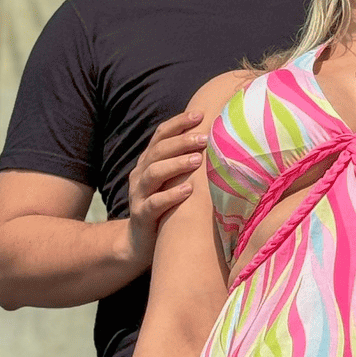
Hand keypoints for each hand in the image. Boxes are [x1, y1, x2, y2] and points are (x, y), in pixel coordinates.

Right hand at [126, 111, 207, 263]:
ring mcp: (138, 194)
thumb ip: (185, 162)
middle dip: (182, 141)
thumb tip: (217, 140)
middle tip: (204, 138)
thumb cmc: (165, 206)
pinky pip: (154, 203)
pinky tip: (188, 191)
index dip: (179, 123)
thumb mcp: (172, 181)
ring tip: (197, 160)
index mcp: (148, 161)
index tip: (200, 114)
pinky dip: (171, 195)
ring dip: (176, 164)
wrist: (138, 242)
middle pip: (158, 150)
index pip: (161, 135)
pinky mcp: (141, 215)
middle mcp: (141, 174)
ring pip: (153, 173)